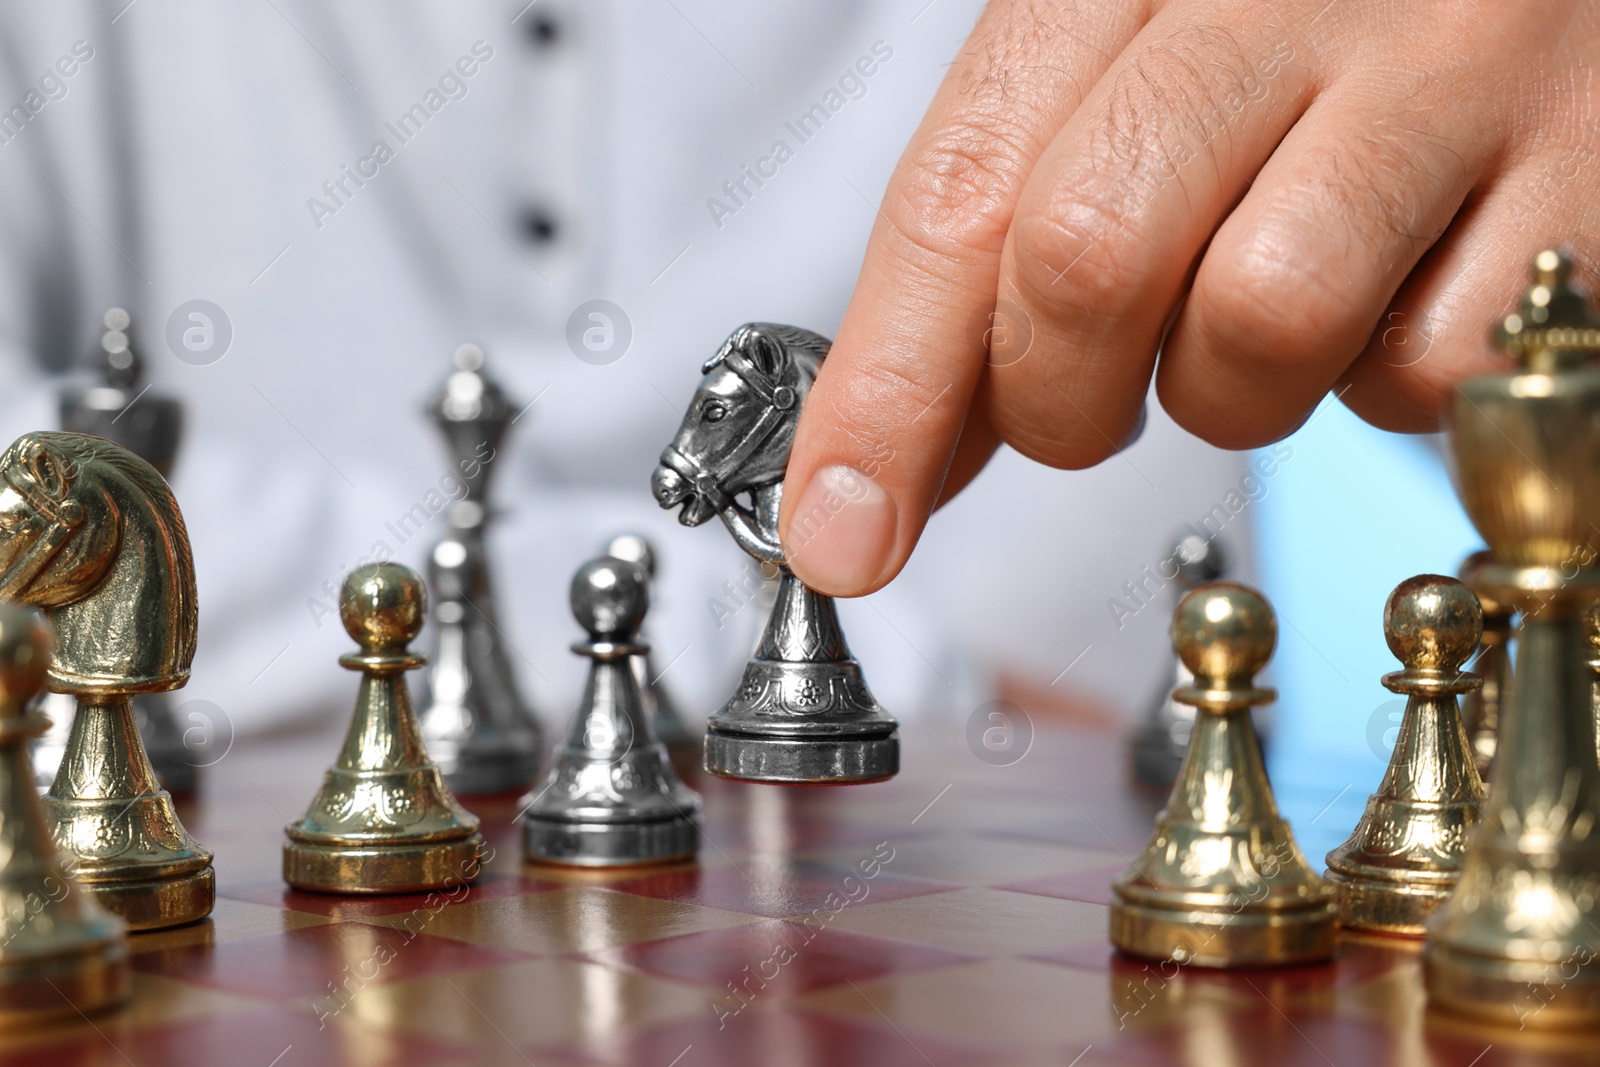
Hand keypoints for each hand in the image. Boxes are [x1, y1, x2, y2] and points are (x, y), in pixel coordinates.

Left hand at [779, 0, 1599, 594]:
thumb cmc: (1308, 39)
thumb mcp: (1118, 98)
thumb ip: (999, 264)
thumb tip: (887, 463)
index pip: (958, 192)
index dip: (885, 389)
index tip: (845, 532)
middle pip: (1083, 257)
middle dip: (1057, 399)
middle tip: (1090, 403)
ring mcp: (1452, 61)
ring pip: (1257, 323)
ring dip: (1230, 393)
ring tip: (1268, 319)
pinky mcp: (1585, 158)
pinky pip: (1429, 365)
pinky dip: (1388, 384)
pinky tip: (1407, 294)